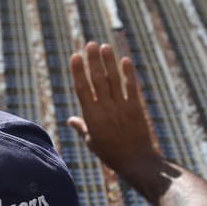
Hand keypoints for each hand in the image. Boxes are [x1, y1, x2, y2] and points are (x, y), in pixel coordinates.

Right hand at [68, 42, 158, 177]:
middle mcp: (105, 109)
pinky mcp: (136, 108)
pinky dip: (128, 73)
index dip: (78, 71)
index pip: (82, 89)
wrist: (136, 161)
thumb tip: (70, 120)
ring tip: (105, 46)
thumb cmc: (111, 153)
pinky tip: (125, 60)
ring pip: (113, 80)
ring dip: (109, 62)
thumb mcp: (92, 142)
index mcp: (92, 117)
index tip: (75, 56)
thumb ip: (81, 128)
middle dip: (93, 60)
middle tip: (90, 44)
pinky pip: (131, 87)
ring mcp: (121, 107)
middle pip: (97, 80)